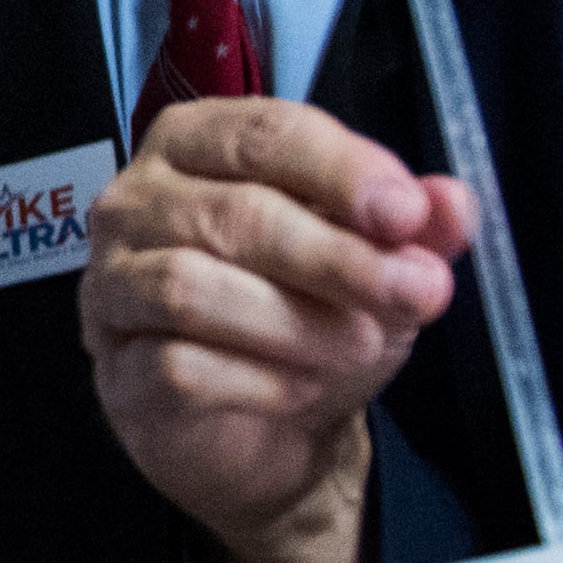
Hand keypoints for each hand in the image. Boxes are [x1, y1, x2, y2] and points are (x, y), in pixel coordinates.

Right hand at [82, 99, 475, 562]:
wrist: (272, 428)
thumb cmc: (308, 319)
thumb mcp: (378, 261)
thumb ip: (415, 228)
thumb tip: (450, 202)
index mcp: (197, 146)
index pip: (264, 134)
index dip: (342, 171)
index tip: (408, 214)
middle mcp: (138, 203)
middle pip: (232, 215)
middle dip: (336, 257)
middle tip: (412, 292)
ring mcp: (113, 285)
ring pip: (190, 288)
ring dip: (296, 323)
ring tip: (359, 345)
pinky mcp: (116, 367)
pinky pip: (175, 366)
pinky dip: (256, 381)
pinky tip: (302, 388)